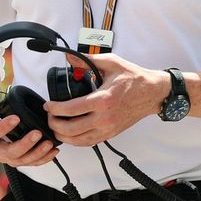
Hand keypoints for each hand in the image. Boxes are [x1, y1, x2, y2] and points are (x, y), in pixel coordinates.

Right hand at [0, 85, 57, 166]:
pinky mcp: (11, 155)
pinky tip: (52, 152)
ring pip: (19, 161)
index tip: (16, 118)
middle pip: (8, 153)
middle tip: (38, 133)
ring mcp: (1, 153)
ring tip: (49, 144)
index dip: (3, 128)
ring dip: (36, 154)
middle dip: (25, 145)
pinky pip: (26, 161)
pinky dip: (40, 159)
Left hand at [44, 53, 168, 144]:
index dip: (55, 109)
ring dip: (63, 136)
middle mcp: (105, 117)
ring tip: (55, 127)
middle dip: (55, 124)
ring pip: (79, 140)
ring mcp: (108, 128)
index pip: (72, 109)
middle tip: (49, 117)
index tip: (48, 105)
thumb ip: (87, 60)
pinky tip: (69, 135)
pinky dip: (76, 141)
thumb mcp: (111, 63)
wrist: (153, 92)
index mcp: (103, 99)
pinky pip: (90, 143)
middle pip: (72, 129)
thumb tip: (69, 58)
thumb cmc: (134, 78)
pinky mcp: (111, 133)